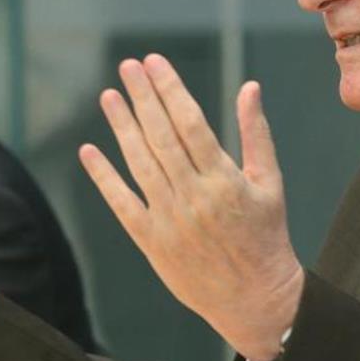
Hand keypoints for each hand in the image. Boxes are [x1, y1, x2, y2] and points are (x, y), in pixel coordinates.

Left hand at [79, 54, 303, 360]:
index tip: (155, 62)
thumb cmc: (266, 236)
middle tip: (128, 66)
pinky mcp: (152, 242)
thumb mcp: (270, 182)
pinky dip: (104, 177)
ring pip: (139, 164)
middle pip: (161, 136)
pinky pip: (122, 204)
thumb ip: (256, 133)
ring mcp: (169, 220)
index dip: (169, 89)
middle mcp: (193, 196)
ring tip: (109, 95)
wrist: (255, 298)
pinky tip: (89, 150)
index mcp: (225, 179)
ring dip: (121, 127)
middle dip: (143, 97)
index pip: (190, 122)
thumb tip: (250, 86)